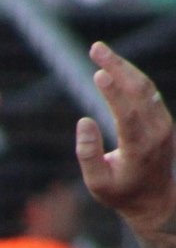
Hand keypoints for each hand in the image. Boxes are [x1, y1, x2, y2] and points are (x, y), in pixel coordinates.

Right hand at [76, 40, 175, 230]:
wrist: (156, 199)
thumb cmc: (121, 193)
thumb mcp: (97, 184)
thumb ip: (88, 155)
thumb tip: (84, 121)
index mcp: (140, 148)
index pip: (127, 113)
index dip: (113, 92)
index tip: (97, 72)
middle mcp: (157, 131)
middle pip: (139, 90)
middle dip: (117, 66)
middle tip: (95, 47)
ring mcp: (163, 123)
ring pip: (145, 86)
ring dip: (123, 66)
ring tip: (100, 50)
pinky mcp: (163, 118)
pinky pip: (148, 91)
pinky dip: (131, 76)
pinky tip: (114, 66)